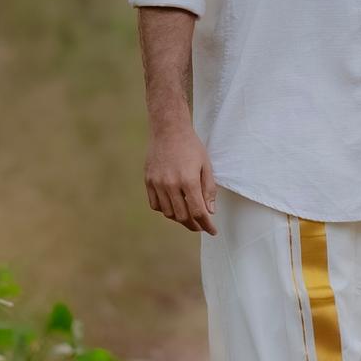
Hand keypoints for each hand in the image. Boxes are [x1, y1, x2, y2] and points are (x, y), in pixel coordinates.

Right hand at [144, 117, 217, 231]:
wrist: (168, 130)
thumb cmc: (191, 146)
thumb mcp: (206, 165)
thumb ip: (209, 189)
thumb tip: (210, 211)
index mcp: (188, 180)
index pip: (198, 212)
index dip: (206, 225)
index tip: (212, 231)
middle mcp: (171, 184)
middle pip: (182, 216)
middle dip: (194, 225)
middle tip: (201, 225)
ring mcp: (157, 183)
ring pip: (168, 213)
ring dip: (179, 219)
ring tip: (188, 216)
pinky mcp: (148, 181)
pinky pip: (155, 205)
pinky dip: (165, 210)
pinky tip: (173, 206)